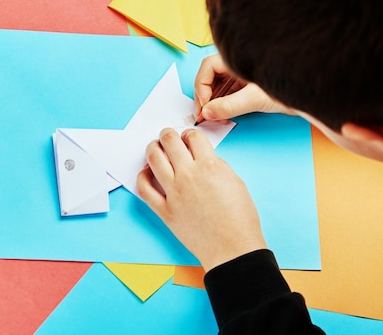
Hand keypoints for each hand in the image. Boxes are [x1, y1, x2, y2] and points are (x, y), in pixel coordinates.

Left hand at [137, 127, 266, 270]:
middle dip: (168, 134)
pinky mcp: (165, 210)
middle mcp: (188, 175)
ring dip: (153, 148)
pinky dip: (142, 177)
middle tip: (168, 135)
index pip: (193, 137)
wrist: (232, 248)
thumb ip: (218, 166)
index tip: (189, 137)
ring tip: (155, 147)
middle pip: (170, 142)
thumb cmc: (240, 219)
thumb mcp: (236, 183)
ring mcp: (173, 192)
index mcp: (209, 166)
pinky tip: (146, 173)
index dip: (190, 134)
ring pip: (154, 159)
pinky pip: (145, 189)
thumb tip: (203, 159)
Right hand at [194, 54, 297, 121]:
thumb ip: (230, 106)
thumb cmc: (289, 86)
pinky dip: (222, 105)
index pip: (208, 67)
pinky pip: (227, 93)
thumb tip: (208, 112)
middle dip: (205, 96)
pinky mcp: (246, 86)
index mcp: (238, 58)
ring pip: (218, 86)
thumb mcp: (256, 98)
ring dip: (213, 102)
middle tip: (204, 115)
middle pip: (210, 77)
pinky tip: (224, 115)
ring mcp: (242, 75)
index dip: (202, 87)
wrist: (310, 95)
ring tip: (215, 117)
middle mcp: (237, 64)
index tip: (204, 106)